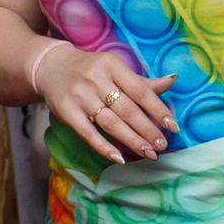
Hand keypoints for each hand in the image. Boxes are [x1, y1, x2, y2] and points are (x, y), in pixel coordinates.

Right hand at [31, 43, 177, 163]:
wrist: (50, 67)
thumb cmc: (90, 69)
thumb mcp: (115, 68)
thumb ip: (142, 81)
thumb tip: (172, 80)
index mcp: (112, 65)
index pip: (140, 91)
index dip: (158, 110)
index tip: (172, 126)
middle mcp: (96, 79)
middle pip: (127, 109)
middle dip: (147, 130)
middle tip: (162, 146)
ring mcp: (80, 96)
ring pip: (111, 123)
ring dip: (132, 140)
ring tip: (148, 153)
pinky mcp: (66, 111)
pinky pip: (88, 133)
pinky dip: (104, 147)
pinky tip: (119, 157)